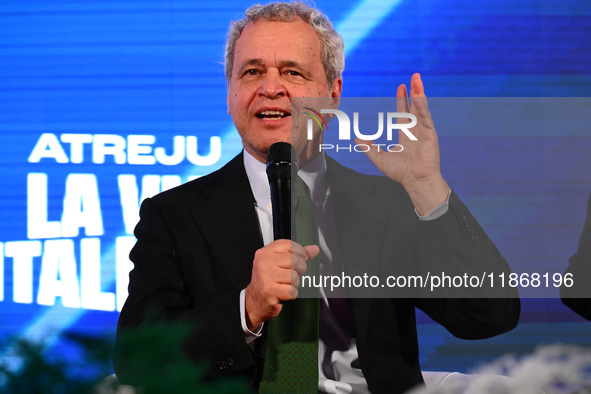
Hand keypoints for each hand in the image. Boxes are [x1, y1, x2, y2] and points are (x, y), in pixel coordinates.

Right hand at [244, 239, 318, 330]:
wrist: (255, 300)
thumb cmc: (268, 281)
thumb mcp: (278, 263)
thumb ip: (297, 255)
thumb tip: (314, 249)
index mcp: (265, 252)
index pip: (289, 245)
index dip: (300, 252)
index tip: (301, 258)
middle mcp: (264, 262)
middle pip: (295, 260)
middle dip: (300, 269)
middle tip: (292, 275)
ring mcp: (266, 277)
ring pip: (294, 276)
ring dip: (295, 283)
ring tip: (286, 284)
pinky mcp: (270, 291)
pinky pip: (292, 290)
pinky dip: (292, 294)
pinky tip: (284, 293)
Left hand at [356, 73, 449, 214]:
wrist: (414, 180)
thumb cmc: (401, 172)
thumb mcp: (380, 158)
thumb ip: (369, 147)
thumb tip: (356, 138)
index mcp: (406, 134)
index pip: (404, 112)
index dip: (402, 100)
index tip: (401, 87)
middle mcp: (416, 130)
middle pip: (415, 106)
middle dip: (414, 91)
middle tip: (413, 77)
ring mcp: (424, 131)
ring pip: (421, 108)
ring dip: (420, 93)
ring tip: (417, 79)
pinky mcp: (431, 134)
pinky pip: (426, 117)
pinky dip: (422, 106)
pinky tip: (419, 96)